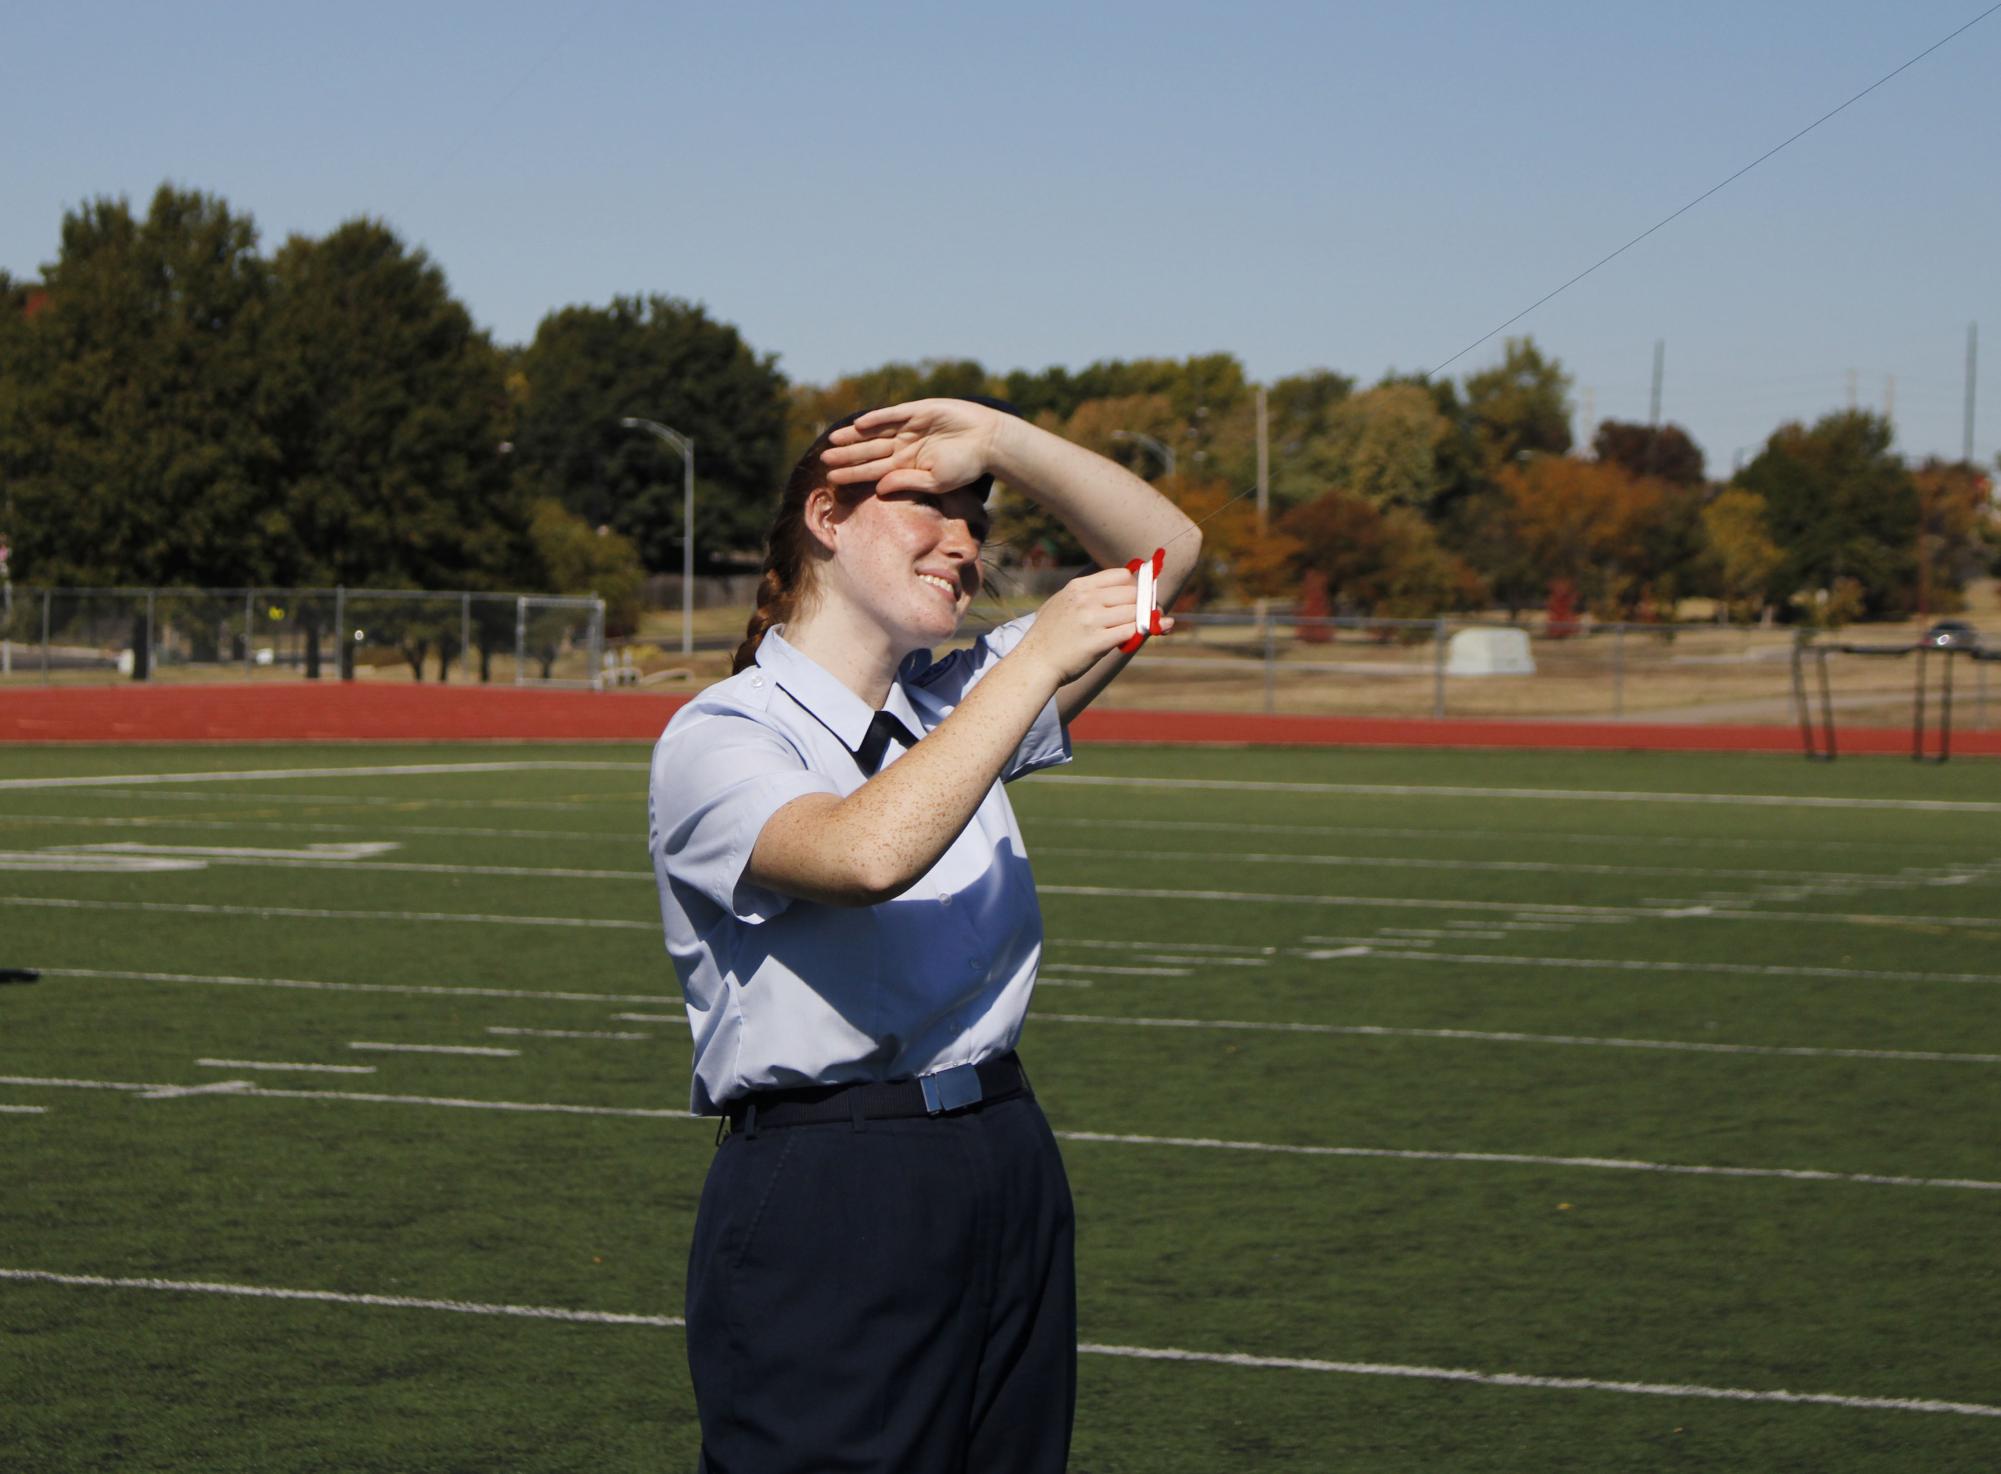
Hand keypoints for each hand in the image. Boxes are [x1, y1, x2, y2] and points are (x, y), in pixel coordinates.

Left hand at [820, 399, 1008, 495]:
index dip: (852, 474)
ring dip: (854, 437)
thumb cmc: (966, 466)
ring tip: (832, 441)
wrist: (989, 441)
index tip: (832, 478)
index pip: (873, 471)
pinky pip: (893, 415)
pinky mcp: (919, 410)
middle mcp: (904, 446)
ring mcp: (910, 427)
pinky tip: (858, 425)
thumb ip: (907, 483)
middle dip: (847, 456)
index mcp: (907, 466)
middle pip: (869, 452)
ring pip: (875, 432)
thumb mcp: (936, 482)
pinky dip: (876, 418)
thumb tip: (878, 488)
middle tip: (823, 459)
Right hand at [1017, 567, 1173, 685]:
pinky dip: (1138, 634)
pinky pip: (1131, 631)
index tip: (1136, 596)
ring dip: (1142, 620)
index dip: (1133, 585)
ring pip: (1135, 612)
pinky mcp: (1097, 642)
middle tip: (1147, 614)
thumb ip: (1085, 593)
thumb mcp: (1061, 603)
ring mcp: (1092, 620)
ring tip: (1142, 627)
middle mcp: (1086, 600)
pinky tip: (1134, 638)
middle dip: (1142, 604)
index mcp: (1078, 587)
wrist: (1035, 663)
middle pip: (1132, 593)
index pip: (1121, 575)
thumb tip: (1119, 584)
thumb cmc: (1049, 635)